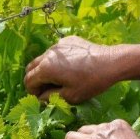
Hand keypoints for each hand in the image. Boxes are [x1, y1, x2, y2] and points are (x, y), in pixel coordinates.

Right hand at [24, 36, 139, 103]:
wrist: (111, 62)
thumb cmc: (90, 82)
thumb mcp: (70, 96)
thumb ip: (50, 97)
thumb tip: (40, 97)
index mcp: (46, 68)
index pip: (29, 81)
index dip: (33, 92)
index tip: (44, 97)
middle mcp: (48, 53)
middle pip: (32, 68)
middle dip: (36, 80)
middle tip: (49, 89)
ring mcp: (58, 45)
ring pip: (43, 58)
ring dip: (46, 69)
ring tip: (61, 78)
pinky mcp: (68, 40)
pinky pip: (56, 52)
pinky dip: (58, 60)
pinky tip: (72, 67)